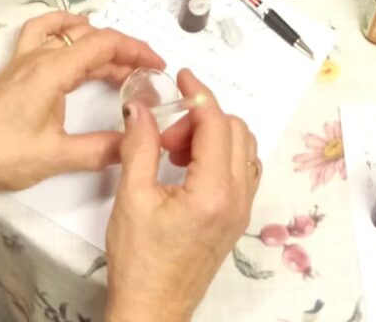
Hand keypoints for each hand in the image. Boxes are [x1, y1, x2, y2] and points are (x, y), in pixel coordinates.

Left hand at [0, 15, 164, 192]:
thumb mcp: (54, 157)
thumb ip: (98, 150)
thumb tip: (133, 144)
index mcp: (53, 70)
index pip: (105, 44)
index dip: (137, 50)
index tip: (158, 66)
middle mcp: (40, 56)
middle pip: (92, 37)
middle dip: (124, 51)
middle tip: (146, 74)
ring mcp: (25, 60)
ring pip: (71, 35)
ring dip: (99, 43)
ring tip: (118, 65)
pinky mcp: (15, 70)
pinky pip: (43, 34)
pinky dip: (65, 29)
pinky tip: (74, 41)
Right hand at [107, 70, 259, 321]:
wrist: (151, 310)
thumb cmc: (140, 265)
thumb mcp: (131, 199)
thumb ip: (140, 146)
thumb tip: (141, 109)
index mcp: (213, 192)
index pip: (216, 123)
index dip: (199, 93)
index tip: (183, 77)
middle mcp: (237, 198)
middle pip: (235, 130)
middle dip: (201, 119)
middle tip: (167, 133)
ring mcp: (241, 209)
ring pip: (243, 148)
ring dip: (213, 136)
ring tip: (175, 151)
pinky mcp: (237, 218)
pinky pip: (242, 169)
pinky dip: (221, 155)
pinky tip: (189, 167)